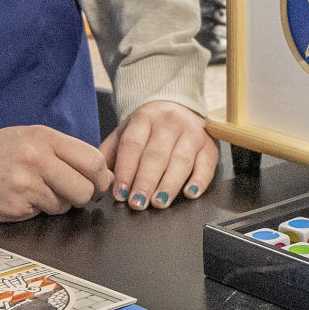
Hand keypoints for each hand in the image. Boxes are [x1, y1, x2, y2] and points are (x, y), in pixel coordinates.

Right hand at [0, 125, 109, 220]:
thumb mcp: (30, 137)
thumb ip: (62, 152)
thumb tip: (99, 173)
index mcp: (45, 138)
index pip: (93, 161)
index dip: (101, 178)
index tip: (98, 184)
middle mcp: (38, 159)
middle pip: (85, 188)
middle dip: (84, 196)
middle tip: (73, 194)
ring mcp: (26, 184)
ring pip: (65, 205)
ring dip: (57, 204)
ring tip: (37, 192)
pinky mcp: (15, 206)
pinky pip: (42, 214)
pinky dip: (36, 210)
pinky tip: (21, 199)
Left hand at [101, 100, 220, 211]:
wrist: (178, 106)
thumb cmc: (148, 128)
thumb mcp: (125, 132)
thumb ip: (110, 154)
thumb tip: (98, 181)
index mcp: (144, 118)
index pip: (133, 145)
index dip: (126, 171)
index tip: (120, 193)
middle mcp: (169, 122)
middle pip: (156, 155)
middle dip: (146, 181)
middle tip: (138, 203)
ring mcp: (192, 132)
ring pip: (181, 160)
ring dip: (169, 184)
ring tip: (159, 202)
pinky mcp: (209, 145)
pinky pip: (206, 164)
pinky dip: (200, 180)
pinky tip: (189, 193)